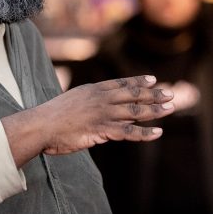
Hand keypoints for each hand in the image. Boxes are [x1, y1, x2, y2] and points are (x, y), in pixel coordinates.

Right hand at [1, 75, 174, 162]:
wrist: (41, 125)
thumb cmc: (52, 116)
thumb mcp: (72, 100)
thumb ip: (87, 102)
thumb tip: (97, 108)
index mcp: (94, 90)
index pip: (122, 83)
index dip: (138, 81)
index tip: (153, 79)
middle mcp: (102, 99)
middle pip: (134, 95)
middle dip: (154, 94)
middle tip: (170, 93)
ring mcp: (104, 114)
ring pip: (136, 111)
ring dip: (155, 110)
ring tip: (171, 108)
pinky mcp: (103, 130)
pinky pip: (129, 132)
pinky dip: (145, 133)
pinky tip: (158, 133)